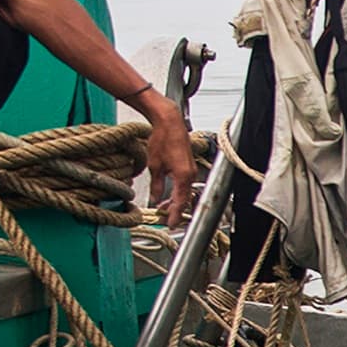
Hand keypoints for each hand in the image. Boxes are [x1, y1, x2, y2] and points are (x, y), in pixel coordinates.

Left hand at [139, 94, 201, 227]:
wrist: (169, 122)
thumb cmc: (163, 139)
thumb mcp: (154, 165)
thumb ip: (156, 185)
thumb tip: (156, 198)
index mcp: (183, 176)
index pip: (180, 202)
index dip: (175, 215)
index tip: (171, 224)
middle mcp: (191, 175)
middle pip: (185, 199)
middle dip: (175, 210)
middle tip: (166, 218)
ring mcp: (191, 170)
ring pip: (185, 191)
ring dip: (176, 200)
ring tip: (163, 207)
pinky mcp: (189, 165)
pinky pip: (185, 183)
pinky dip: (178, 190)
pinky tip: (168, 193)